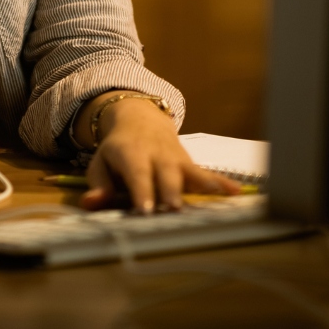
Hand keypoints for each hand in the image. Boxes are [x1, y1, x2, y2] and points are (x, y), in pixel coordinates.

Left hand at [80, 97, 238, 212]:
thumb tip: (91, 203)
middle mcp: (157, 155)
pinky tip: (236, 193)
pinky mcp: (190, 163)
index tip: (145, 210)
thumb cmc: (118, 150)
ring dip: (201, 186)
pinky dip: (221, 182)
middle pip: (166, 175)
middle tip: (174, 209)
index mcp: (132, 154)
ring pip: (190, 172)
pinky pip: (206, 173)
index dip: (141, 191)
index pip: (137, 174)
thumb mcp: (101, 162)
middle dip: (170, 192)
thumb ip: (98, 184)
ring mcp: (177, 158)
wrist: (140, 118)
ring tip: (214, 200)